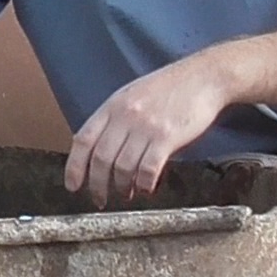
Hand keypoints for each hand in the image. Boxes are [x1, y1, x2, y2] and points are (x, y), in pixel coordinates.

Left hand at [64, 57, 230, 207]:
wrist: (204, 77)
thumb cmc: (169, 88)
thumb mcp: (132, 95)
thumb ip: (115, 119)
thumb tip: (99, 150)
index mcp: (112, 105)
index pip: (83, 140)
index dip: (74, 167)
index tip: (72, 185)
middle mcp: (125, 115)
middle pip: (101, 159)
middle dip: (97, 185)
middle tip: (100, 199)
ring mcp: (145, 126)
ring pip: (122, 167)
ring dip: (122, 187)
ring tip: (126, 193)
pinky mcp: (167, 137)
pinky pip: (148, 169)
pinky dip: (144, 184)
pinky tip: (146, 188)